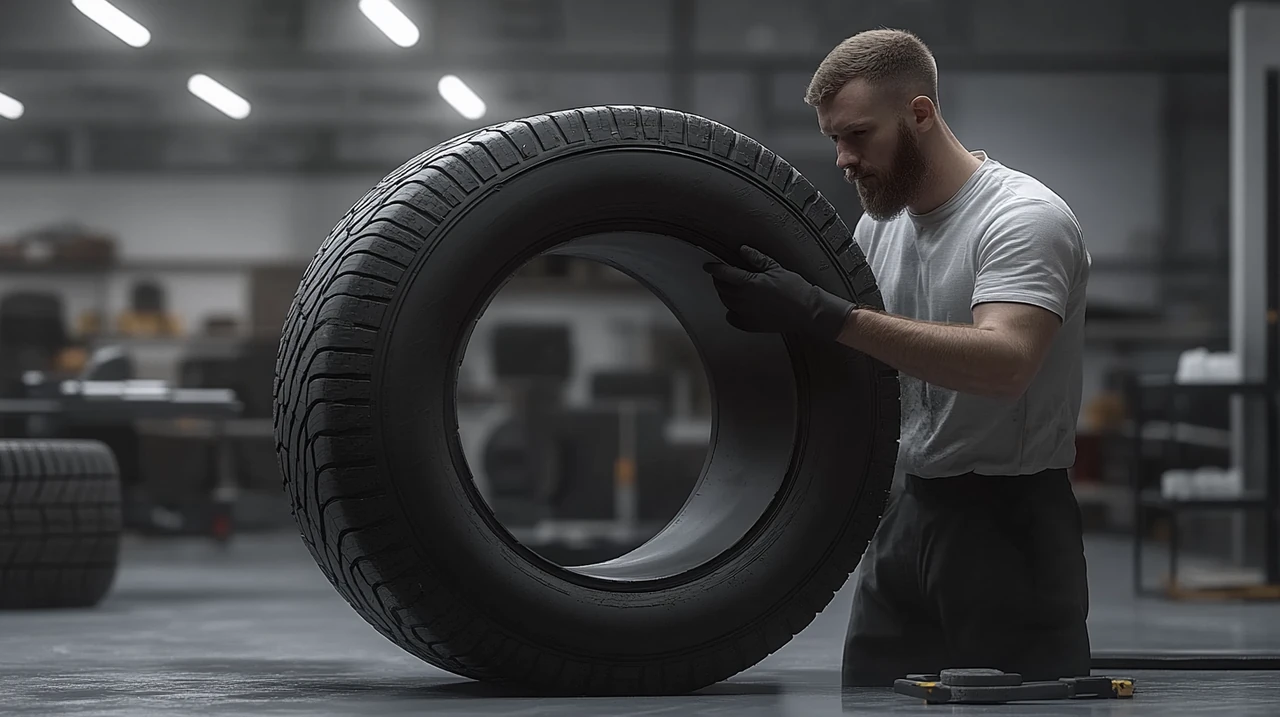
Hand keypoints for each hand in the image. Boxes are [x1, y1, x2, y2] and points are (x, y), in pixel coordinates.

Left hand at [702, 245, 854, 340]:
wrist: (806, 311)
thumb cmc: (794, 289)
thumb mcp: (776, 268)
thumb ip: (756, 259)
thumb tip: (742, 250)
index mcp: (748, 282)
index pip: (723, 273)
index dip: (714, 268)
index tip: (709, 266)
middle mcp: (743, 299)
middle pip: (722, 288)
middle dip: (720, 280)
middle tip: (726, 275)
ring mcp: (745, 314)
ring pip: (726, 301)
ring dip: (726, 293)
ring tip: (734, 288)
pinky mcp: (750, 325)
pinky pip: (732, 318)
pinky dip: (731, 311)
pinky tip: (739, 306)